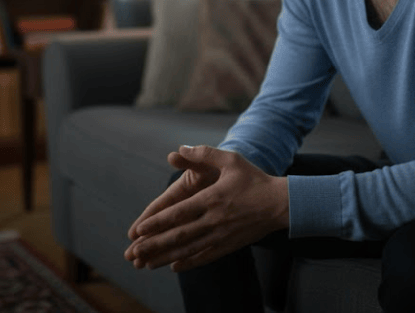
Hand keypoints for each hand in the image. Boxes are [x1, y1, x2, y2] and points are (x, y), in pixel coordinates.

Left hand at [123, 145, 288, 271]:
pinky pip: (205, 257)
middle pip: (180, 235)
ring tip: (147, 263)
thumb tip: (178, 148)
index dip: (158, 222)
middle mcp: (215, 219)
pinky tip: (174, 267)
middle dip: (155, 244)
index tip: (140, 229)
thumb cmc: (254, 179)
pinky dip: (188, 263)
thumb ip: (203, 154)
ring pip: (189, 249)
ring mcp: (222, 235)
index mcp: (212, 198)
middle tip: (134, 252)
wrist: (280, 204)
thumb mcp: (231, 160)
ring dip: (166, 257)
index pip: (180, 213)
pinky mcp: (229, 245)